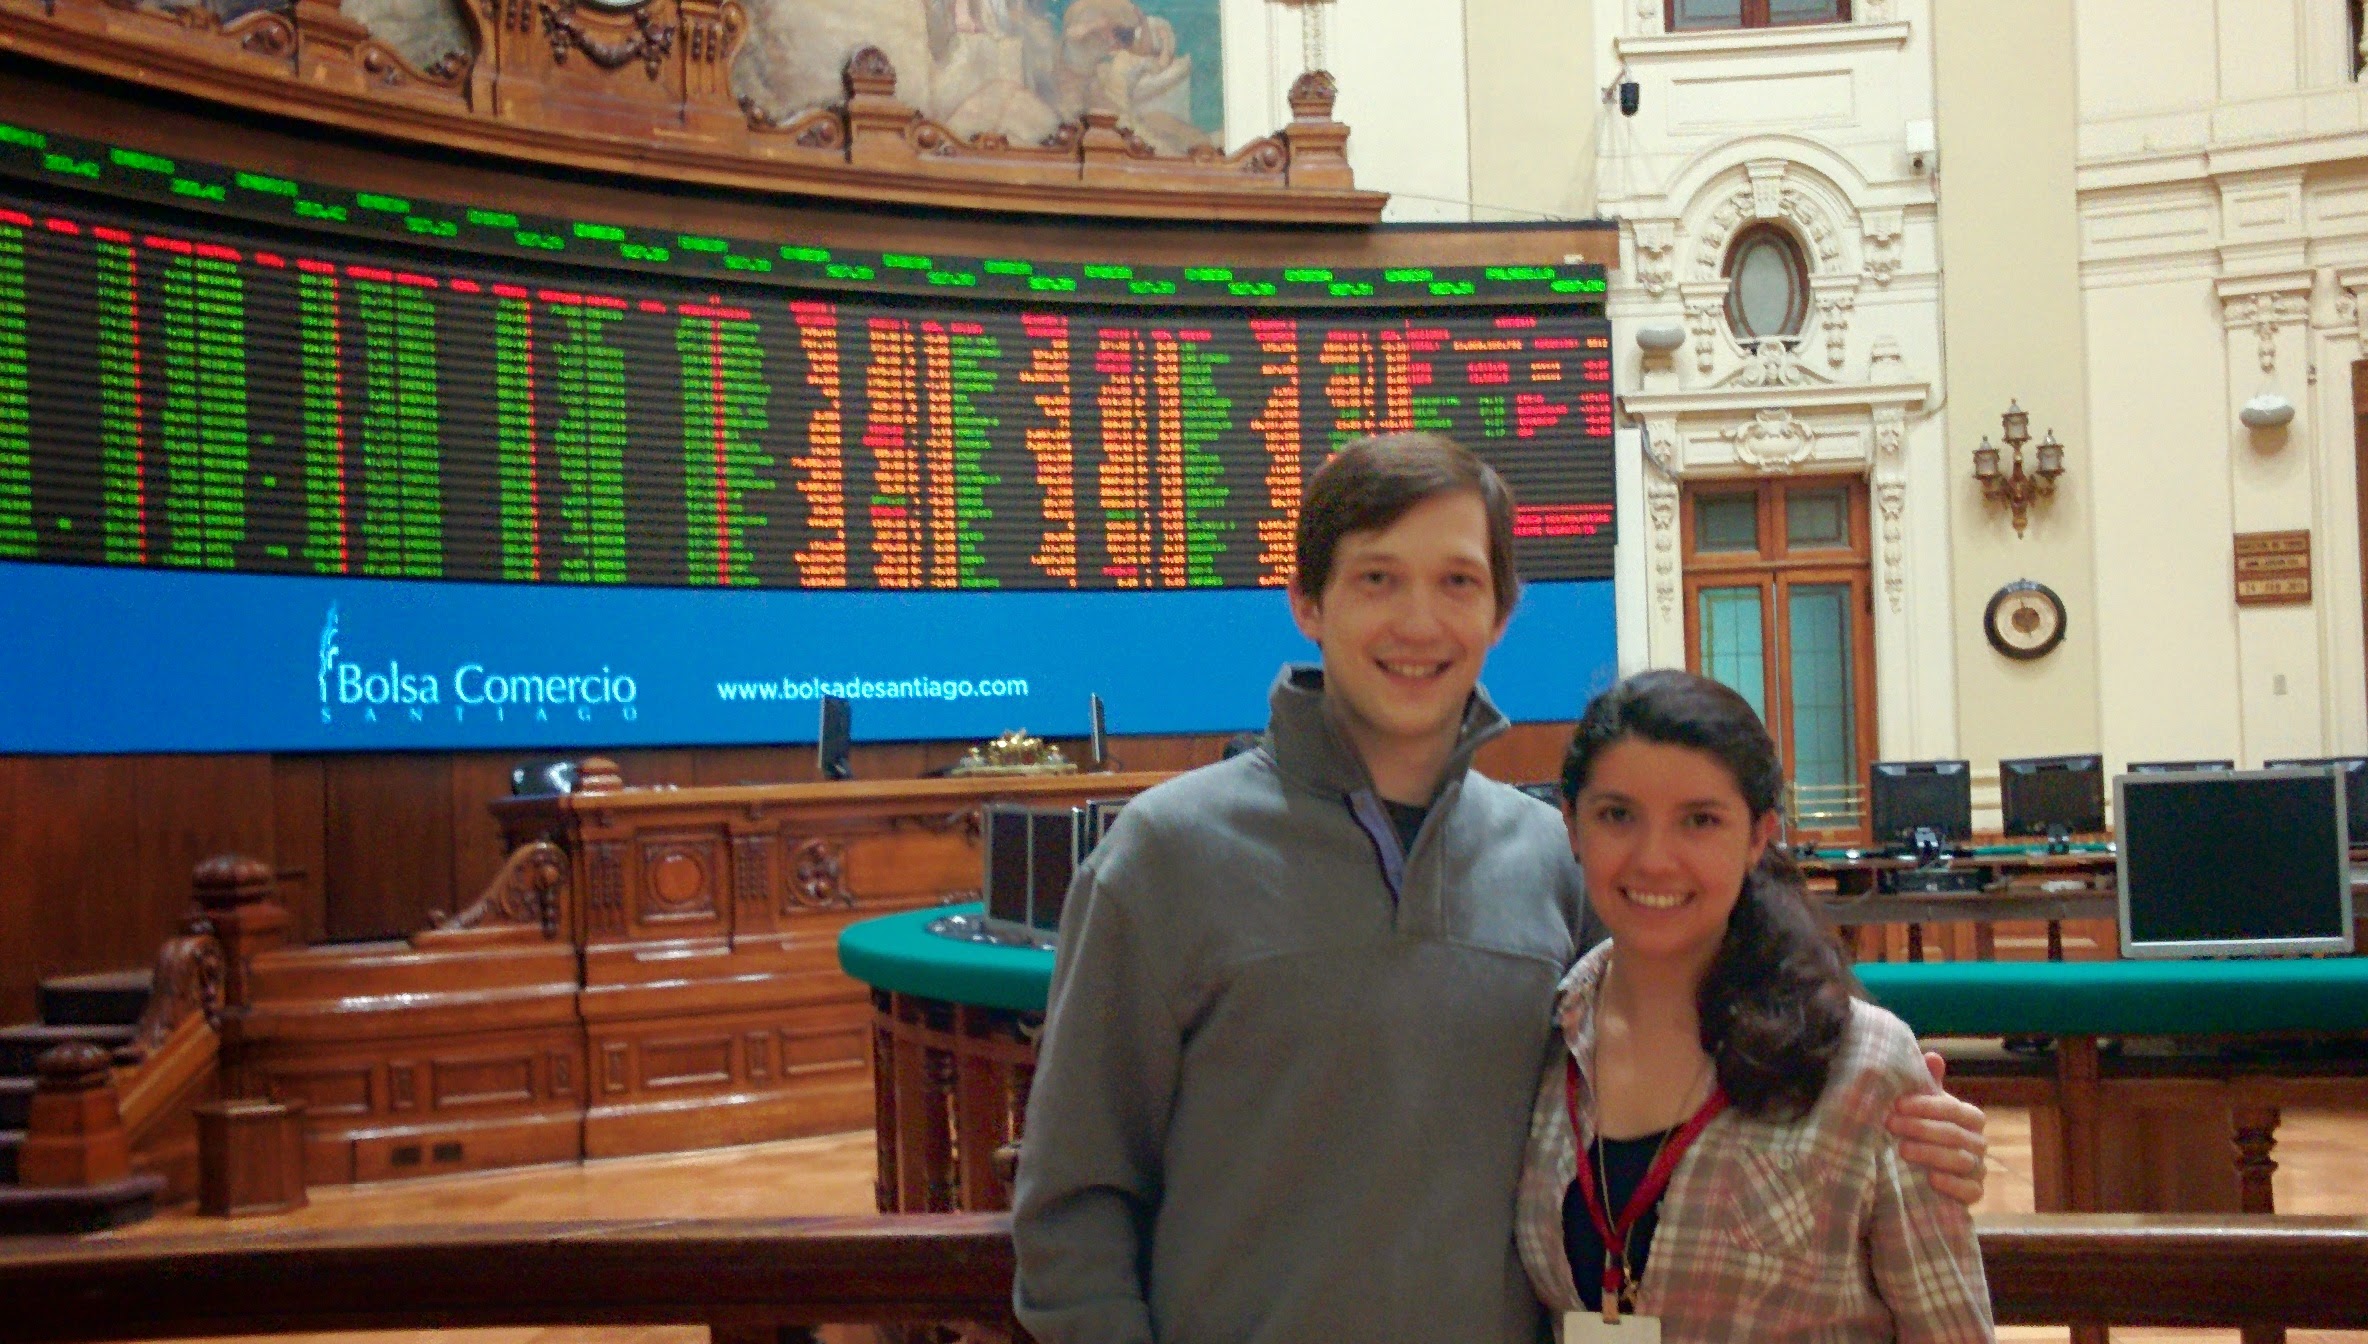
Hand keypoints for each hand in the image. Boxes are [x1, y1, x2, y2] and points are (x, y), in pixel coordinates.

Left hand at [1886, 1051, 1988, 1206]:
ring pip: (1960, 1161)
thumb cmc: (1925, 1131)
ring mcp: (1979, 1169)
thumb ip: (1929, 1084)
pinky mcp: (1974, 1193)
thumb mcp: (1924, 1107)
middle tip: (1891, 1125)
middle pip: (1954, 1134)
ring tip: (1902, 1150)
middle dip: (1920, 1128)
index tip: (1897, 1104)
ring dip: (1930, 1154)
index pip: (1954, 1109)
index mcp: (1971, 1117)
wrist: (1925, 1173)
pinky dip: (1952, 1184)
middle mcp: (1979, 1142)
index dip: (1926, 1106)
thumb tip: (1933, 1056)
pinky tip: (1931, 1179)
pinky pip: (1970, 1190)